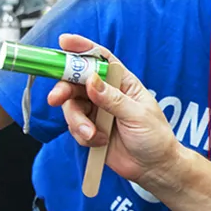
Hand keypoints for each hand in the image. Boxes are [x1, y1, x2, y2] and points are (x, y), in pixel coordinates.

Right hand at [48, 34, 179, 182]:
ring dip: (76, 121)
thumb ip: (112, 99)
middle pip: (76, 81)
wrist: (153, 168)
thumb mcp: (137, 115)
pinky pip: (74, 127)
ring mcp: (96, 112)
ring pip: (72, 107)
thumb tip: (90, 81)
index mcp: (122, 82)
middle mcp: (106, 93)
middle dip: (64, 89)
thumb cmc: (154, 137)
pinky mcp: (90, 130)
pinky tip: (98, 142)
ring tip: (92, 134)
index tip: (64, 42)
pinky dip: (82, 135)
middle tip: (56, 99)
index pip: (100, 59)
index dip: (82, 48)